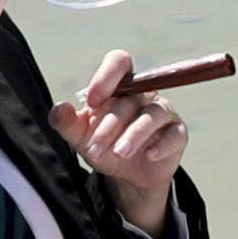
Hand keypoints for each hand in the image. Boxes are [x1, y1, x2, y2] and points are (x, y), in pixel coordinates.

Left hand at [59, 52, 194, 228]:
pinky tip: (149, 156)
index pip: (118, 63)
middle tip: (94, 152)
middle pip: (128, 101)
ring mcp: (163, 112)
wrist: (127, 175)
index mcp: (118, 87)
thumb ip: (66, 122)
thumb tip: (60, 108)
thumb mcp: (80, 137)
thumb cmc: (105, 146)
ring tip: (119, 154)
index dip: (106, 76)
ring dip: (134, 135)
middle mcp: (142, 94)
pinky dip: (162, 145)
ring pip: (152, 115)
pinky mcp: (177, 133)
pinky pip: (174, 134)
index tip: (92, 101)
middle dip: (108, 128)